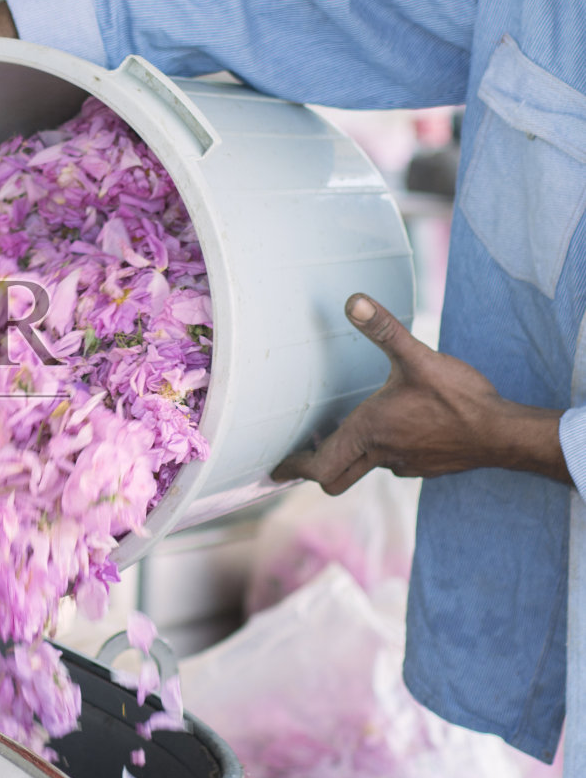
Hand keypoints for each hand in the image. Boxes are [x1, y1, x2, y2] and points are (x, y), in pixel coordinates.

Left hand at [271, 294, 568, 494]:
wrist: (503, 433)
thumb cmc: (459, 399)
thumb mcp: (417, 358)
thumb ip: (384, 330)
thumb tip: (354, 301)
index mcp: (369, 433)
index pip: (319, 466)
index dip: (294, 468)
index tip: (275, 469)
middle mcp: (382, 455)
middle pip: (335, 476)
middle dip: (315, 467)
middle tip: (302, 454)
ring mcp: (405, 464)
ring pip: (365, 467)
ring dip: (350, 453)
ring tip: (343, 429)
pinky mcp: (427, 464)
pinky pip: (393, 462)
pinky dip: (382, 450)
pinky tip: (394, 426)